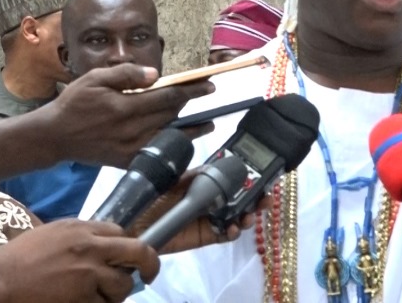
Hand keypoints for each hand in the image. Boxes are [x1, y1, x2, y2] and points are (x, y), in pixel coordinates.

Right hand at [0, 220, 159, 302]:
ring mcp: (89, 276)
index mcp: (80, 229)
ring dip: (117, 293)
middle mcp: (90, 249)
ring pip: (123, 286)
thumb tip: (103, 246)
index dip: (126, 245)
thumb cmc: (17, 260)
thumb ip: (79, 237)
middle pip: (138, 253)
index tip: (128, 256)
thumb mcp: (51, 235)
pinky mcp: (84, 300)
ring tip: (99, 296)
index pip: (121, 232)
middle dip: (149, 264)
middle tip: (149, 274)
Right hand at [36, 64, 214, 166]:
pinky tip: (182, 144)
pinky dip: (171, 149)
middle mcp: (132, 130)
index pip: (168, 96)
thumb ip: (126, 74)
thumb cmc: (73, 104)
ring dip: (191, 131)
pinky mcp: (126, 161)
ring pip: (168, 137)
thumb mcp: (95, 79)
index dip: (191, 91)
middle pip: (171, 115)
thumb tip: (155, 74)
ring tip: (207, 125)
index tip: (208, 86)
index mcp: (125, 107)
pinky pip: (155, 154)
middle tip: (207, 97)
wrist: (54, 136)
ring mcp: (130, 148)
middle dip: (192, 105)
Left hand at [128, 169, 263, 253]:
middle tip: (265, 200)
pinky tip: (234, 228)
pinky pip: (225, 234)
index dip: (248, 179)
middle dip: (255, 198)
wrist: (136, 223)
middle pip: (239, 199)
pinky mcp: (206, 237)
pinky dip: (233, 232)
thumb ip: (198, 174)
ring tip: (250, 217)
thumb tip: (219, 165)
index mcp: (204, 182)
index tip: (262, 177)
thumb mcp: (176, 179)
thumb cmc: (154, 196)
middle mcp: (210, 199)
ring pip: (236, 217)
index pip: (231, 179)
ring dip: (247, 216)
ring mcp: (210, 219)